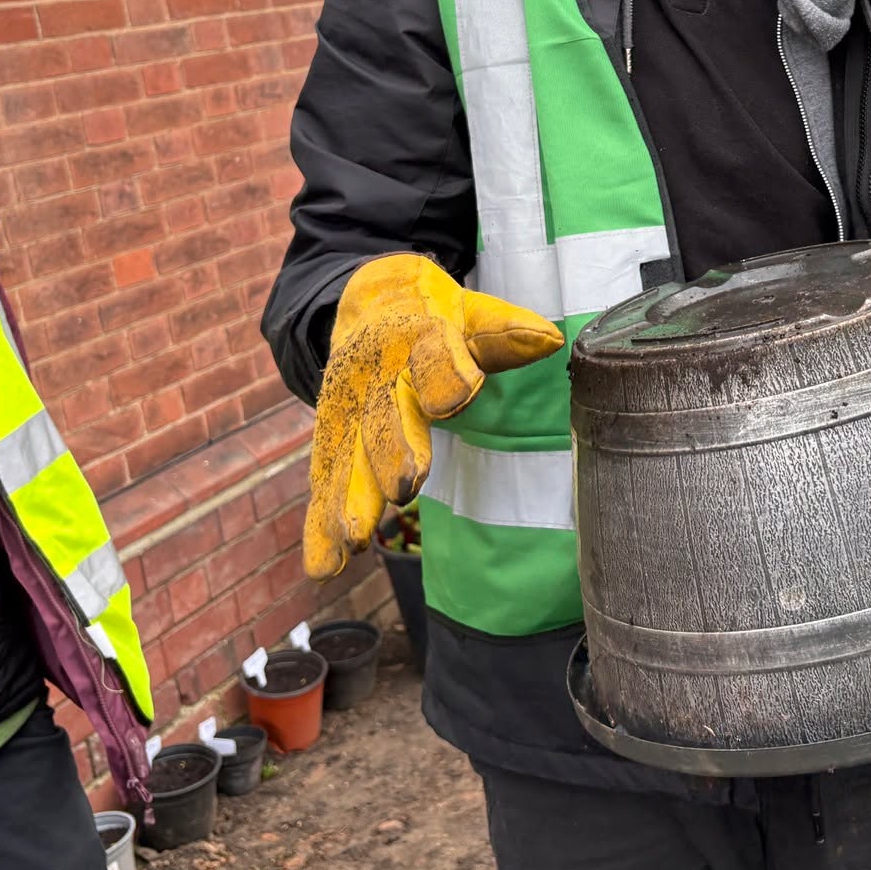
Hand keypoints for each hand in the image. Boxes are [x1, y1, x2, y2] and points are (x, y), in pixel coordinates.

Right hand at [305, 255, 562, 579]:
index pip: (433, 352)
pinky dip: (323, 523)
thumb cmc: (434, 315)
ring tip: (353, 539)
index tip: (454, 397)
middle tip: (404, 485)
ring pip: (349, 454)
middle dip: (392, 449)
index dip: (444, 373)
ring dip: (351, 498)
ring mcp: (350, 410)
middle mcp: (377, 375)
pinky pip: (327, 481)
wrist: (367, 303)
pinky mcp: (333, 439)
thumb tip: (548, 340)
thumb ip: (502, 332)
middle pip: (385, 413)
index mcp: (417, 334)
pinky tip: (322, 566)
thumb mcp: (468, 313)